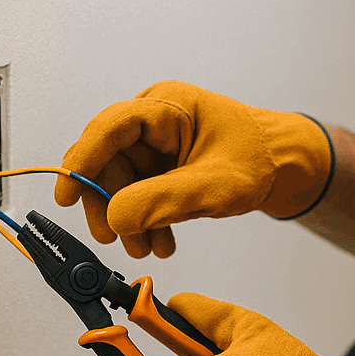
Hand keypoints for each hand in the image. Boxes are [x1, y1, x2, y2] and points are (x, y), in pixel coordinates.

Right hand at [54, 80, 333, 257]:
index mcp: (168, 106)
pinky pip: (138, 192)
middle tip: (114, 238)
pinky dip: (145, 219)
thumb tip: (115, 217)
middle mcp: (157, 119)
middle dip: (110, 203)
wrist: (287, 167)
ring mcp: (158, 143)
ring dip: (129, 219)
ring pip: (121, 181)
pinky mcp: (163, 164)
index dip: (82, 161)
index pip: (110, 127)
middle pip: (108, 159)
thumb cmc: (261, 160)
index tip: (67, 195)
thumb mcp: (215, 186)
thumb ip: (164, 201)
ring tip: (147, 249)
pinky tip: (160, 243)